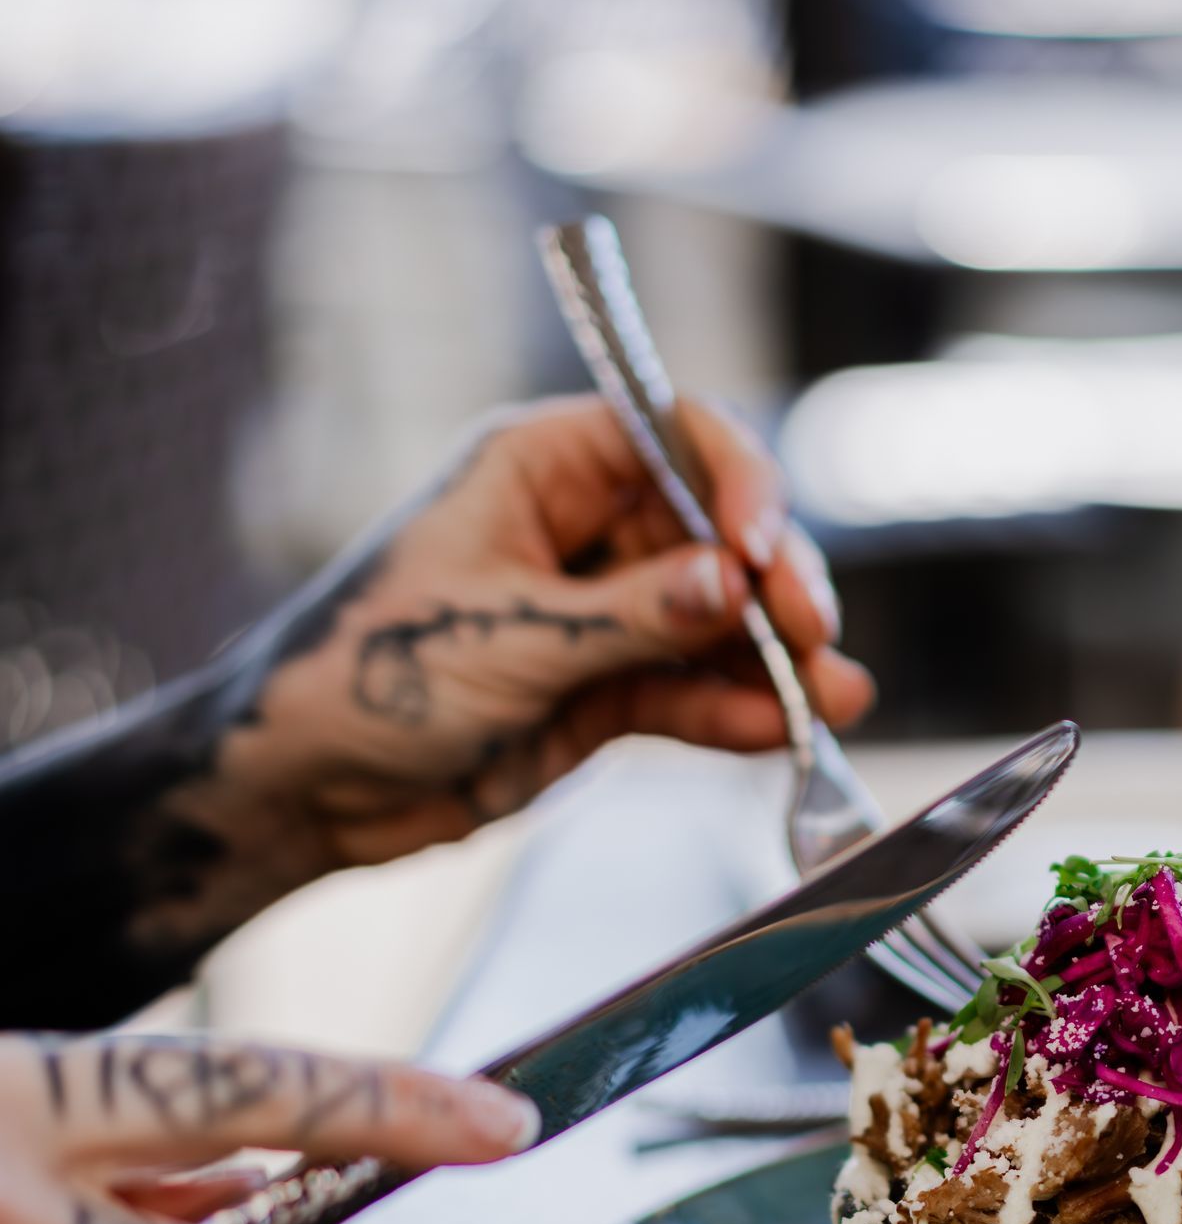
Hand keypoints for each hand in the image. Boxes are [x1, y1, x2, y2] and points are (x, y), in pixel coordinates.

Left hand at [180, 396, 875, 915]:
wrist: (308, 787)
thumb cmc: (370, 676)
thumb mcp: (506, 636)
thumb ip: (631, 615)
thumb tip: (733, 584)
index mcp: (543, 469)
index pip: (675, 436)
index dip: (738, 481)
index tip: (763, 547)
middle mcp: (583, 529)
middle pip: (718, 533)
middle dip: (774, 582)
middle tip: (811, 635)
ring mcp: (602, 614)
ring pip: (718, 619)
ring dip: (776, 658)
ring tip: (831, 699)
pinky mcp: (606, 693)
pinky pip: (691, 690)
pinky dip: (736, 710)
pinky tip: (779, 731)